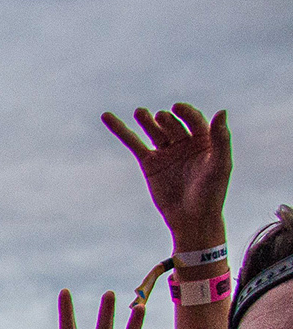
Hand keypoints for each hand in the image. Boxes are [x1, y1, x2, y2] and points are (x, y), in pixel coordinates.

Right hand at [102, 103, 230, 242]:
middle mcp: (184, 144)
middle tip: (160, 118)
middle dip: (166, 121)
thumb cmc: (211, 194)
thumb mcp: (219, 165)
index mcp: (204, 141)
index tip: (177, 109)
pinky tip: (107, 117)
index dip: (186, 113)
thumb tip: (222, 111)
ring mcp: (165, 153)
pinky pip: (133, 143)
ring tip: (140, 112)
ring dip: (146, 120)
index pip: (194, 120)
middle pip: (173, 125)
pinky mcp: (149, 163)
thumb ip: (221, 139)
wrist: (191, 219)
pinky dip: (120, 130)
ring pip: (154, 131)